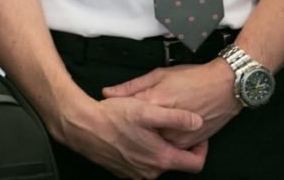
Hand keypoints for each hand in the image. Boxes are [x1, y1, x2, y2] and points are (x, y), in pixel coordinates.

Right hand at [53, 95, 207, 178]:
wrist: (82, 126)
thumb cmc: (112, 118)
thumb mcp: (147, 110)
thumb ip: (176, 117)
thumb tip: (197, 122)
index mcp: (161, 158)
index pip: (195, 164)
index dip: (201, 148)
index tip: (197, 135)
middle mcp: (150, 172)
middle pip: (175, 162)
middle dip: (176, 144)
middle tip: (169, 125)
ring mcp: (136, 173)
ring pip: (157, 161)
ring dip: (158, 146)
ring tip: (149, 127)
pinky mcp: (123, 170)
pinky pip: (141, 163)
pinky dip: (142, 150)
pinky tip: (134, 134)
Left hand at [102, 60, 240, 148]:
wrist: (225, 87)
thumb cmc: (194, 78)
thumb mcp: (159, 74)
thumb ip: (132, 85)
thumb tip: (109, 92)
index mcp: (154, 103)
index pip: (123, 111)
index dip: (115, 111)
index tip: (111, 110)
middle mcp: (165, 123)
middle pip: (137, 132)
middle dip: (131, 128)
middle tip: (130, 122)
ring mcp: (178, 136)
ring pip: (153, 143)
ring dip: (148, 137)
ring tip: (149, 126)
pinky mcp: (189, 143)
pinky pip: (171, 148)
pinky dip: (165, 141)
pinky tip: (165, 130)